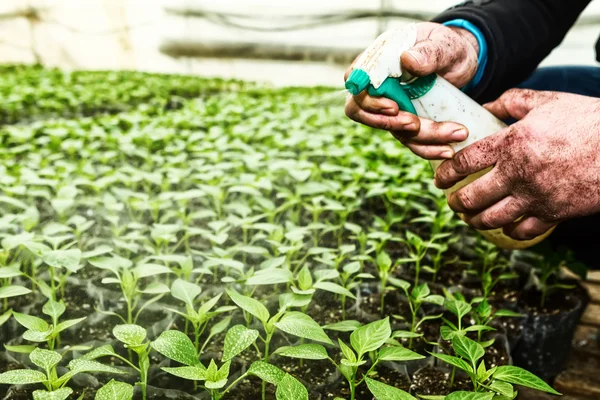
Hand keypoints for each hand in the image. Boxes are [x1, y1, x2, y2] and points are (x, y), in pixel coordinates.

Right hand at [344, 22, 479, 159]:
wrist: (461, 63)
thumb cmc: (447, 47)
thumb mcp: (443, 44)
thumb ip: (428, 51)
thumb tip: (407, 60)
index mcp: (378, 59)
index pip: (355, 80)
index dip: (368, 97)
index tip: (393, 107)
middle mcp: (376, 86)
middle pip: (362, 112)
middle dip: (388, 123)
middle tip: (416, 124)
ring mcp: (388, 107)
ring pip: (391, 129)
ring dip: (419, 138)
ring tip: (453, 134)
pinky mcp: (403, 123)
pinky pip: (408, 140)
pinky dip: (427, 148)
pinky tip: (448, 150)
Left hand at [434, 89, 599, 240]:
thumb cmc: (587, 121)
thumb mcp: (547, 102)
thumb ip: (513, 102)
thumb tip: (487, 106)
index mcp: (511, 143)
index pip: (464, 162)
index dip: (445, 173)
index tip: (439, 179)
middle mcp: (516, 173)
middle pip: (471, 197)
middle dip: (456, 202)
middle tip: (453, 202)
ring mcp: (534, 196)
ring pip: (491, 218)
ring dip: (475, 220)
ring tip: (470, 217)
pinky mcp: (553, 213)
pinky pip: (522, 231)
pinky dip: (509, 232)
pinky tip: (505, 227)